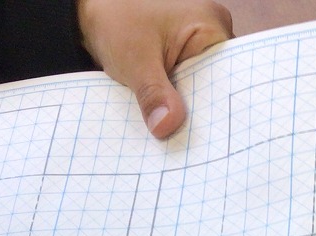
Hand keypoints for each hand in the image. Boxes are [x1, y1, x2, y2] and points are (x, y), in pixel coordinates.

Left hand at [77, 0, 234, 137]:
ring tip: (175, 134)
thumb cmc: (114, 19)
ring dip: (184, 108)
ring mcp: (197, 46)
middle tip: (186, 143)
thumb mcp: (135, 59)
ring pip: (199, 89)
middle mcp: (211, 34)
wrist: (89, 11)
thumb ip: (154, 94)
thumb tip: (168, 127)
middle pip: (214, 85)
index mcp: (210, 26)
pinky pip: (186, 86)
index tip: (205, 138)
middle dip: (198, 112)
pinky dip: (174, 101)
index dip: (216, 108)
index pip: (226, 77)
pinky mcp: (183, 58)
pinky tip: (166, 119)